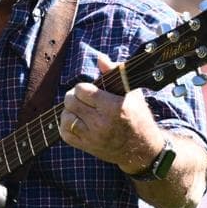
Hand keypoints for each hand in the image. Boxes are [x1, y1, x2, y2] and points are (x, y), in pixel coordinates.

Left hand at [59, 53, 163, 173]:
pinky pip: (65, 133)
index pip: (82, 90)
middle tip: (81, 98)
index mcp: (113, 107)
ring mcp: (93, 137)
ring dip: (70, 111)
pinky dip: (66, 125)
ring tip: (79, 110)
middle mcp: (101, 123)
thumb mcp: (132, 93)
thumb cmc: (138, 117)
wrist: (141, 149)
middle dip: (74, 97)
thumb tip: (100, 58)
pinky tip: (76, 122)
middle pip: (71, 102)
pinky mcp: (87, 147)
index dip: (83, 87)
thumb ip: (114, 73)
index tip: (89, 90)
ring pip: (66, 117)